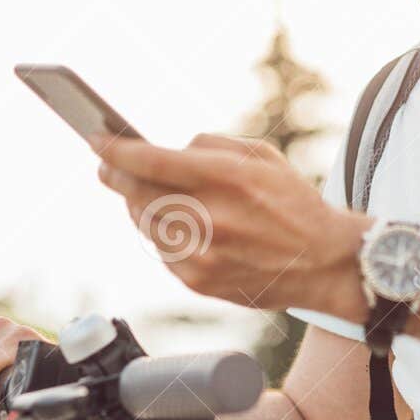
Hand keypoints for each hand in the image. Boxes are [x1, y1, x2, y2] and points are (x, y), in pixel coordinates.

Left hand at [95, 133, 369, 316]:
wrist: (324, 262)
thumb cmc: (292, 203)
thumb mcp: (261, 155)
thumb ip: (210, 145)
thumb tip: (166, 149)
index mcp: (227, 178)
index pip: (152, 160)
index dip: (117, 148)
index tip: (95, 137)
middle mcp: (211, 217)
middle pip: (137, 193)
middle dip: (116, 175)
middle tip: (106, 165)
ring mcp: (202, 254)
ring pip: (144, 223)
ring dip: (140, 206)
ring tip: (150, 195)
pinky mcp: (198, 282)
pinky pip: (161, 251)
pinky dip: (163, 236)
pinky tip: (182, 228)